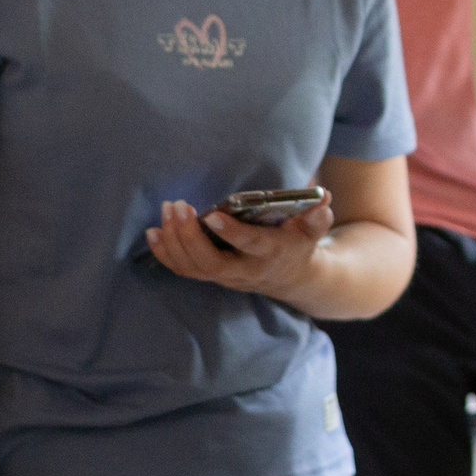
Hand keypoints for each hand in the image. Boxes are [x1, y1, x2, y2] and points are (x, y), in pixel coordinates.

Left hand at [144, 197, 335, 306]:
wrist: (291, 277)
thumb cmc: (298, 243)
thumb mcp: (312, 230)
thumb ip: (316, 216)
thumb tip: (322, 198)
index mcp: (270, 254)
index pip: (249, 246)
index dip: (231, 233)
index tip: (213, 215)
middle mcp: (244, 271)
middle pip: (210, 262)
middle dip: (189, 236)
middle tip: (178, 205)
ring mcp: (224, 276)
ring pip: (192, 268)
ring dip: (174, 241)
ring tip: (166, 211)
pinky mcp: (210, 275)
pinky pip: (183, 270)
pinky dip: (164, 253)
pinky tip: (153, 232)